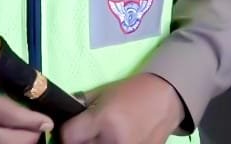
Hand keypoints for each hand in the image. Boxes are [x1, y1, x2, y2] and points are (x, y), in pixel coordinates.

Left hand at [60, 74, 185, 143]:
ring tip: (101, 137)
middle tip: (86, 134)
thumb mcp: (102, 94)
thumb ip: (81, 107)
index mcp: (104, 120)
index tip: (70, 129)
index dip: (66, 132)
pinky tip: (113, 140)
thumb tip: (64, 115)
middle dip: (79, 142)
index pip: (69, 137)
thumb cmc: (133, 92)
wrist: (166, 99)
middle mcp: (113, 141)